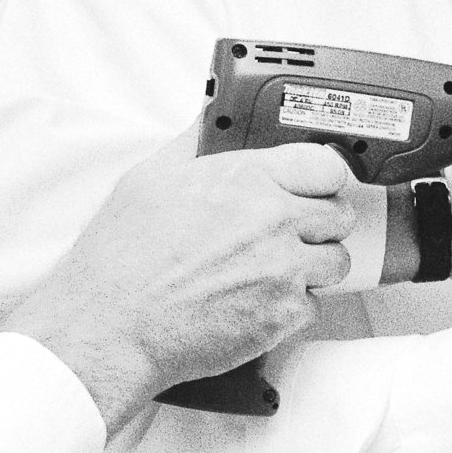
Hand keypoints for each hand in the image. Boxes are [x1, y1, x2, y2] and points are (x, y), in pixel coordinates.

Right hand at [1, 133, 354, 432]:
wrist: (112, 327)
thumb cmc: (121, 259)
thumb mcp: (149, 179)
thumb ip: (192, 147)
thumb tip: (207, 124)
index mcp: (247, 178)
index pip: (326, 166)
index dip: (321, 178)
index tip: (313, 188)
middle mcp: (274, 220)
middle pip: (339, 214)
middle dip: (319, 223)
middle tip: (291, 233)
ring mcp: (284, 269)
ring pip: (335, 262)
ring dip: (312, 267)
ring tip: (273, 271)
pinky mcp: (284, 315)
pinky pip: (314, 306)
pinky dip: (292, 308)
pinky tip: (257, 302)